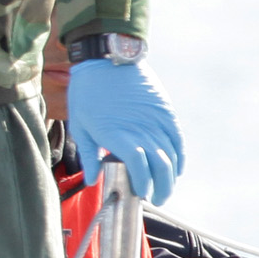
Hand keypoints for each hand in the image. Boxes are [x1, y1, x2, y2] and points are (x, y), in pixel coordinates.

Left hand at [64, 54, 182, 204]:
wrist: (106, 59)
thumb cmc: (87, 93)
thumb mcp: (79, 125)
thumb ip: (88, 155)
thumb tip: (93, 181)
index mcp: (118, 136)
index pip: (139, 169)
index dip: (143, 185)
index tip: (140, 195)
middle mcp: (142, 130)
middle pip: (161, 166)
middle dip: (162, 187)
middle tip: (156, 198)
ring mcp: (157, 120)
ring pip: (172, 155)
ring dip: (171, 175)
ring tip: (165, 188)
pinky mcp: (165, 111)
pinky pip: (177, 139)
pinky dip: (179, 156)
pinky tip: (176, 168)